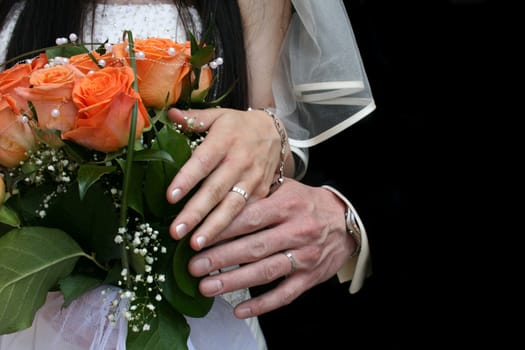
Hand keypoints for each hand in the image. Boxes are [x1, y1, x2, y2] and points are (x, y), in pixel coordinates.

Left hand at [166, 107, 288, 250]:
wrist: (274, 132)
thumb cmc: (238, 126)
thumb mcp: (219, 115)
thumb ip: (194, 118)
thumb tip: (168, 114)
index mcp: (225, 140)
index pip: (204, 161)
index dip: (187, 178)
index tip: (170, 196)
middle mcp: (239, 162)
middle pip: (216, 190)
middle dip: (196, 212)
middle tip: (176, 231)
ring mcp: (253, 180)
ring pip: (232, 206)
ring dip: (214, 228)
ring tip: (196, 245)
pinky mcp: (262, 193)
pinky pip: (247, 213)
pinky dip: (234, 231)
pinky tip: (219, 246)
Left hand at [186, 179, 357, 317]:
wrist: (347, 221)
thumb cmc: (308, 204)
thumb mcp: (286, 189)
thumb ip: (257, 193)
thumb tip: (220, 198)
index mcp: (287, 205)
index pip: (249, 217)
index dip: (221, 228)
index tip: (196, 237)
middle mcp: (297, 230)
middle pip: (253, 246)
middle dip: (220, 258)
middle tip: (194, 265)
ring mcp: (305, 256)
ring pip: (265, 271)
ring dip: (234, 281)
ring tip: (207, 287)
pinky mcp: (310, 277)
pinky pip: (285, 294)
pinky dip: (262, 304)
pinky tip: (240, 309)